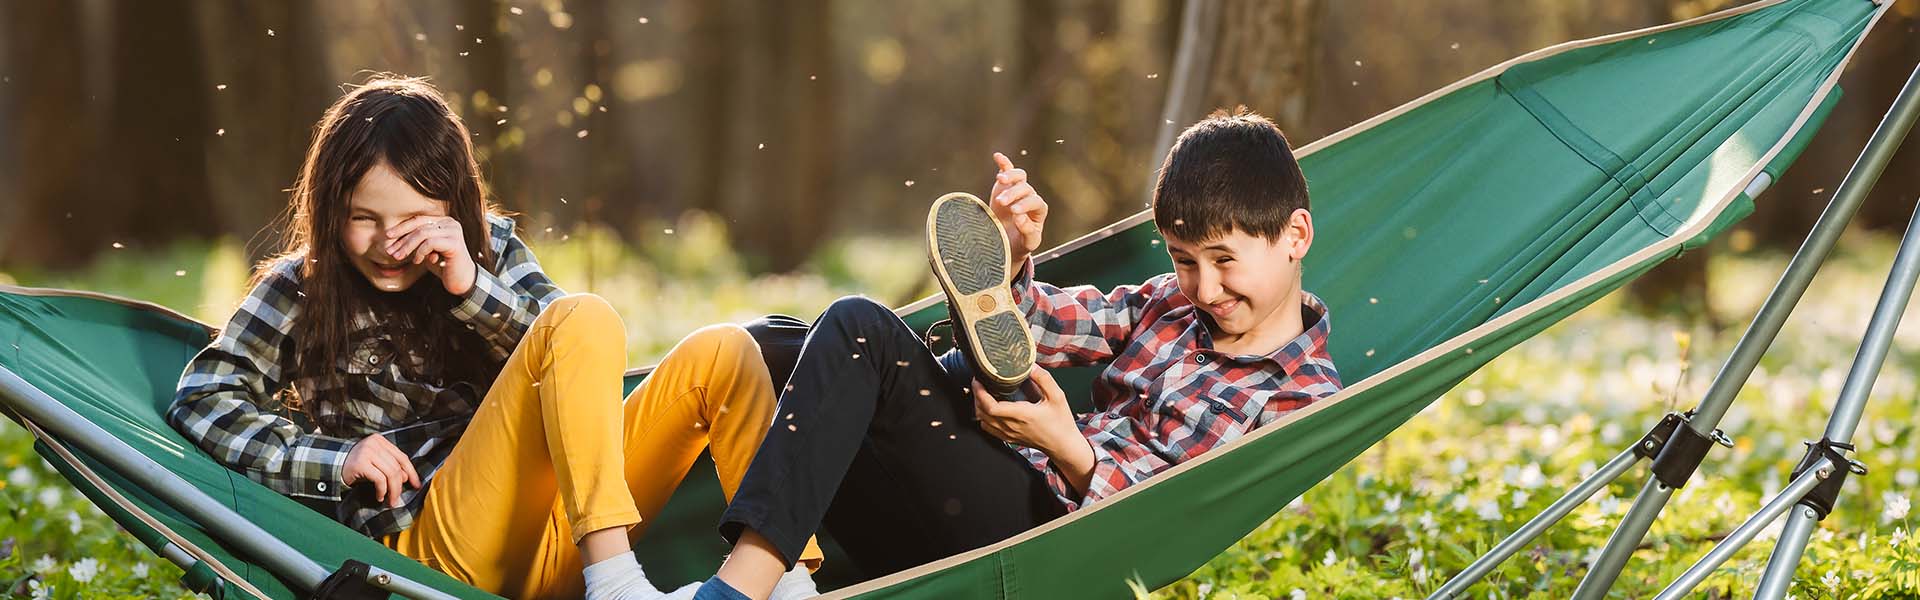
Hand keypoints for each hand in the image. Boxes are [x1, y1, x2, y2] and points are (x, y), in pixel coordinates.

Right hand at [344, 433, 420, 507]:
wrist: (331, 465)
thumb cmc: (356, 466)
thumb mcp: (376, 464)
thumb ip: (390, 468)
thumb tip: (405, 478)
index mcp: (380, 441)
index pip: (402, 457)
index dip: (411, 472)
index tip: (416, 484)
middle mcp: (374, 444)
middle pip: (396, 467)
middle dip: (400, 486)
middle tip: (398, 499)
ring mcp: (367, 452)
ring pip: (390, 473)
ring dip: (392, 491)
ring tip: (390, 501)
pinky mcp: (361, 463)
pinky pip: (379, 479)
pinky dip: (382, 490)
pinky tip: (379, 497)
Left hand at [385, 215, 476, 295]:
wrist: (462, 280)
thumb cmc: (443, 265)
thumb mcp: (426, 249)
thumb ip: (416, 240)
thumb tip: (392, 237)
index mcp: (443, 221)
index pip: (419, 219)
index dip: (402, 227)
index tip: (388, 236)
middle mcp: (450, 223)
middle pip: (419, 225)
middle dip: (402, 238)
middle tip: (390, 250)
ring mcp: (453, 232)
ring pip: (422, 233)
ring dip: (407, 246)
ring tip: (399, 257)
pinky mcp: (454, 243)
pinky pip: (430, 243)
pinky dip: (420, 252)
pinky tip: (417, 261)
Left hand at [973, 366, 1076, 452]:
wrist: (1063, 445)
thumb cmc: (1061, 422)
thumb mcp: (1057, 396)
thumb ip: (1044, 379)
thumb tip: (1030, 366)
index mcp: (1021, 415)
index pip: (991, 406)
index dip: (980, 392)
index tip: (979, 380)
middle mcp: (1011, 426)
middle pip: (982, 412)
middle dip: (977, 395)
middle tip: (979, 382)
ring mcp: (1009, 434)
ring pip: (982, 421)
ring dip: (978, 406)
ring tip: (982, 392)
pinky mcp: (1009, 438)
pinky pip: (988, 428)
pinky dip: (983, 417)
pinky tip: (989, 408)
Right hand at [988, 152, 1046, 266]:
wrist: (1007, 242)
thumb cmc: (1020, 243)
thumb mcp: (1028, 242)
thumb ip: (1027, 230)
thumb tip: (1019, 217)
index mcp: (1039, 209)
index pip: (1035, 202)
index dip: (1025, 205)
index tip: (1014, 212)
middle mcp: (1030, 196)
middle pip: (1025, 189)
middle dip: (1013, 194)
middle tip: (1002, 202)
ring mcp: (1018, 189)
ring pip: (1019, 177)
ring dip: (1010, 176)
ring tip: (1000, 180)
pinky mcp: (1006, 185)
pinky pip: (1007, 170)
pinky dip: (1003, 163)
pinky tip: (997, 156)